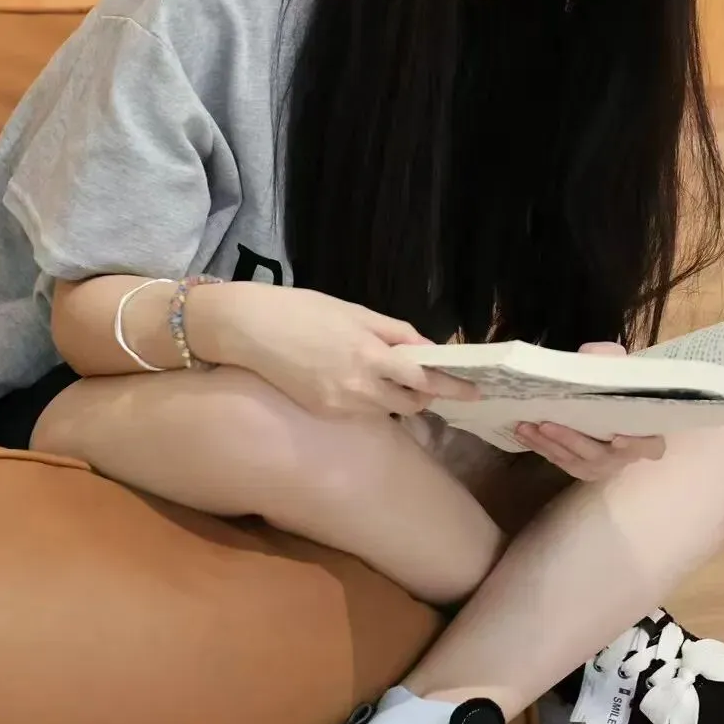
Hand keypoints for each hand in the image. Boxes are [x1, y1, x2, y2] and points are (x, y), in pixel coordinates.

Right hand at [188, 283, 479, 420]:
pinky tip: (360, 382)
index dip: (452, 384)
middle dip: (425, 392)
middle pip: (411, 402)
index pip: (424, 377)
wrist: (249, 329)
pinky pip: (361, 413)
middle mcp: (358, 386)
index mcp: (369, 353)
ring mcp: (339, 405)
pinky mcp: (323, 413)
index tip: (475, 388)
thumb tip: (426, 347)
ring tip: (391, 376)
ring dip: (398, 398)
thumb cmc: (303, 310)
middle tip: (429, 377)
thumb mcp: (354, 312)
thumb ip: (393, 332)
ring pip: (387, 411)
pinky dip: (371, 401)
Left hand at [514, 341, 665, 480]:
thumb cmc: (617, 383)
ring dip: (548, 444)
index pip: (651, 447)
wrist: (607, 400)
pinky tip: (524, 432)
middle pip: (599, 455)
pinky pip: (560, 460)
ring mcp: (602, 465)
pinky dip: (541, 447)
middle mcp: (625, 456)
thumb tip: (586, 355)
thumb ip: (607, 358)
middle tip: (547, 424)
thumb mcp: (617, 364)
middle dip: (571, 440)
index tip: (618, 438)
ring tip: (527, 426)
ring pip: (574, 460)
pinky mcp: (581, 468)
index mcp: (646, 434)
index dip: (636, 446)